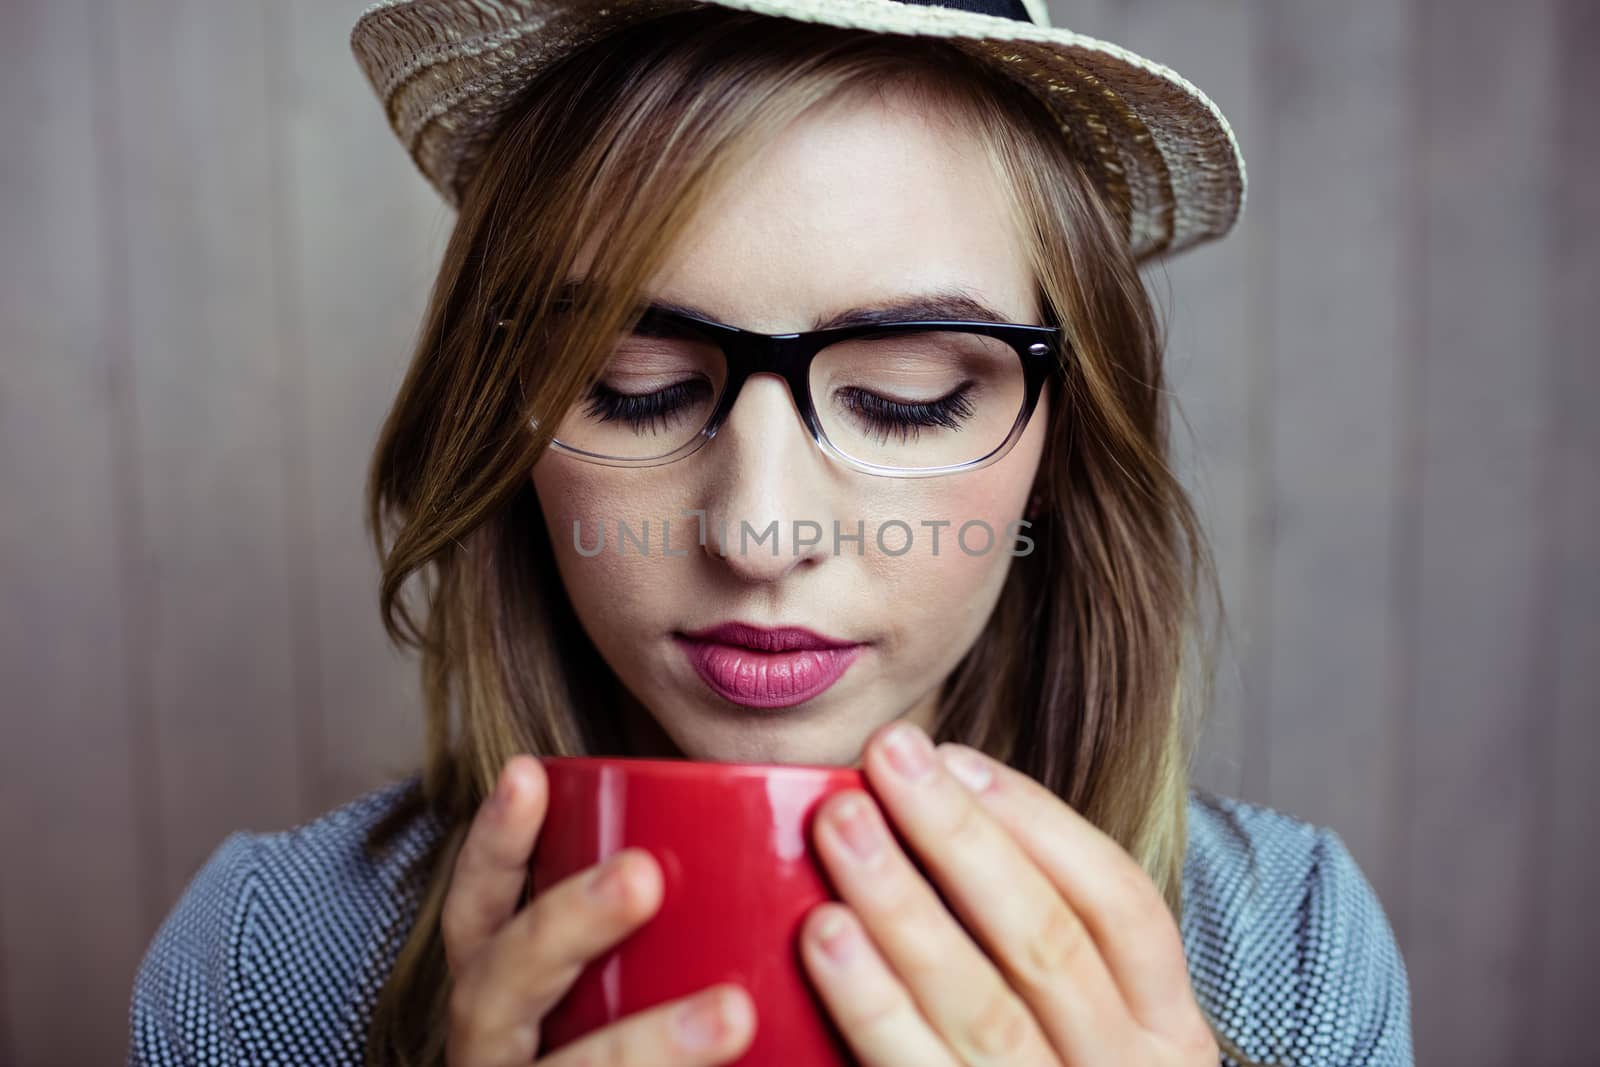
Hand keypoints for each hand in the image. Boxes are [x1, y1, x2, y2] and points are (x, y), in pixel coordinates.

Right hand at [442, 755, 756, 1065]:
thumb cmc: (639, 1056)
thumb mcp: (626, 988)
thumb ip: (673, 922)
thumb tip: (802, 817)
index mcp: (504, 1001)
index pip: (481, 913)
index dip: (494, 845)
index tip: (531, 773)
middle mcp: (496, 1057)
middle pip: (501, 987)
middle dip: (564, 925)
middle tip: (644, 876)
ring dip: (644, 1048)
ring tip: (731, 1013)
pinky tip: (747, 1061)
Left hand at [798, 723, 1218, 1065]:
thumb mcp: (1095, 1038)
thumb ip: (1041, 952)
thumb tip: (936, 810)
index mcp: (1171, 1036)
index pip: (1122, 905)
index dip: (1036, 822)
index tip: (953, 756)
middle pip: (1047, 944)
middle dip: (958, 842)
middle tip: (882, 759)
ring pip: (985, 1011)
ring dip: (906, 910)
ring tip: (841, 830)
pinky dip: (873, 1009)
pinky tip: (823, 943)